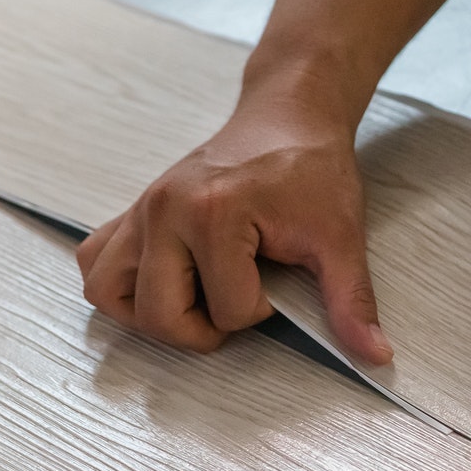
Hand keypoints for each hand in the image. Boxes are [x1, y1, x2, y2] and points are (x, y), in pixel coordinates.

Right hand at [75, 98, 392, 363]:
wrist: (288, 116)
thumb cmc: (312, 169)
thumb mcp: (341, 236)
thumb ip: (351, 299)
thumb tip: (376, 355)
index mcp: (213, 212)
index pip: (225, 311)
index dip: (261, 312)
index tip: (279, 280)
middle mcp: (164, 209)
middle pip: (157, 314)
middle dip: (202, 327)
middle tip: (237, 303)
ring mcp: (141, 209)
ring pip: (107, 292)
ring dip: (150, 313)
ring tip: (195, 300)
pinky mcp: (133, 211)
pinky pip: (95, 261)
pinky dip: (120, 284)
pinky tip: (165, 282)